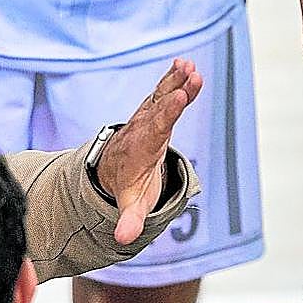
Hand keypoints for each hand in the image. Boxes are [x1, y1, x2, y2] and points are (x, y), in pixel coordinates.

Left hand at [96, 59, 203, 245]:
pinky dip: (173, 79)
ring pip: (161, 97)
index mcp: (140, 150)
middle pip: (160, 109)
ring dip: (175, 80)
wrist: (111, 168)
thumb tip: (123, 239)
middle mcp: (142, 130)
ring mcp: (146, 118)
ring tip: (189, 64)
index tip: (177, 99)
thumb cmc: (125, 186)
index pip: (154, 130)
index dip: (166, 114)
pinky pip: (163, 93)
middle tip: (191, 76)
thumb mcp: (129, 204)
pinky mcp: (152, 112)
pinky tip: (186, 63)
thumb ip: (128, 219)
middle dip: (175, 93)